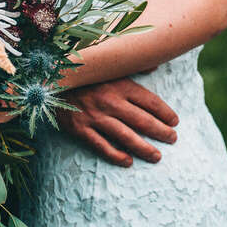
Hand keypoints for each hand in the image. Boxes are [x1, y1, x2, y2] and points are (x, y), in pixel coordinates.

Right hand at [57, 77, 177, 166]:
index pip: (149, 101)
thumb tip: (154, 65)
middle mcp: (110, 101)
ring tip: (157, 156)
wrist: (50, 80)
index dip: (165, 112)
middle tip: (173, 139)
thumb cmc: (84, 73)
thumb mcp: (108, 65)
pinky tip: (128, 161)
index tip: (175, 121)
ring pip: (126, 136)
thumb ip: (132, 65)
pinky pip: (102, 146)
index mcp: (119, 84)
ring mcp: (95, 116)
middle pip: (142, 120)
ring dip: (144, 148)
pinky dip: (116, 155)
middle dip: (161, 131)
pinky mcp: (81, 128)